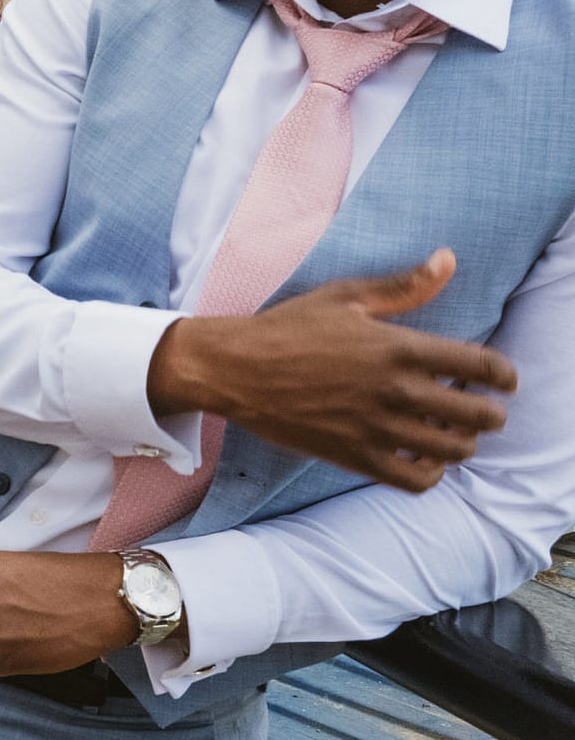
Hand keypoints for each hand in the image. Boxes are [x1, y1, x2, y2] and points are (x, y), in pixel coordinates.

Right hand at [149, 248, 515, 491]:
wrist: (234, 368)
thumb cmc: (286, 328)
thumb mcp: (343, 297)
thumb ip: (403, 286)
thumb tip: (448, 260)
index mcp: (399, 347)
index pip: (482, 366)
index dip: (504, 376)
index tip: (502, 379)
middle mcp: (396, 390)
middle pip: (479, 416)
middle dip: (489, 413)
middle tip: (477, 406)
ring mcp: (377, 428)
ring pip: (454, 451)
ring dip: (463, 442)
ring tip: (450, 430)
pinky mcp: (356, 456)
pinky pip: (416, 480)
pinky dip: (431, 472)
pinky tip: (422, 456)